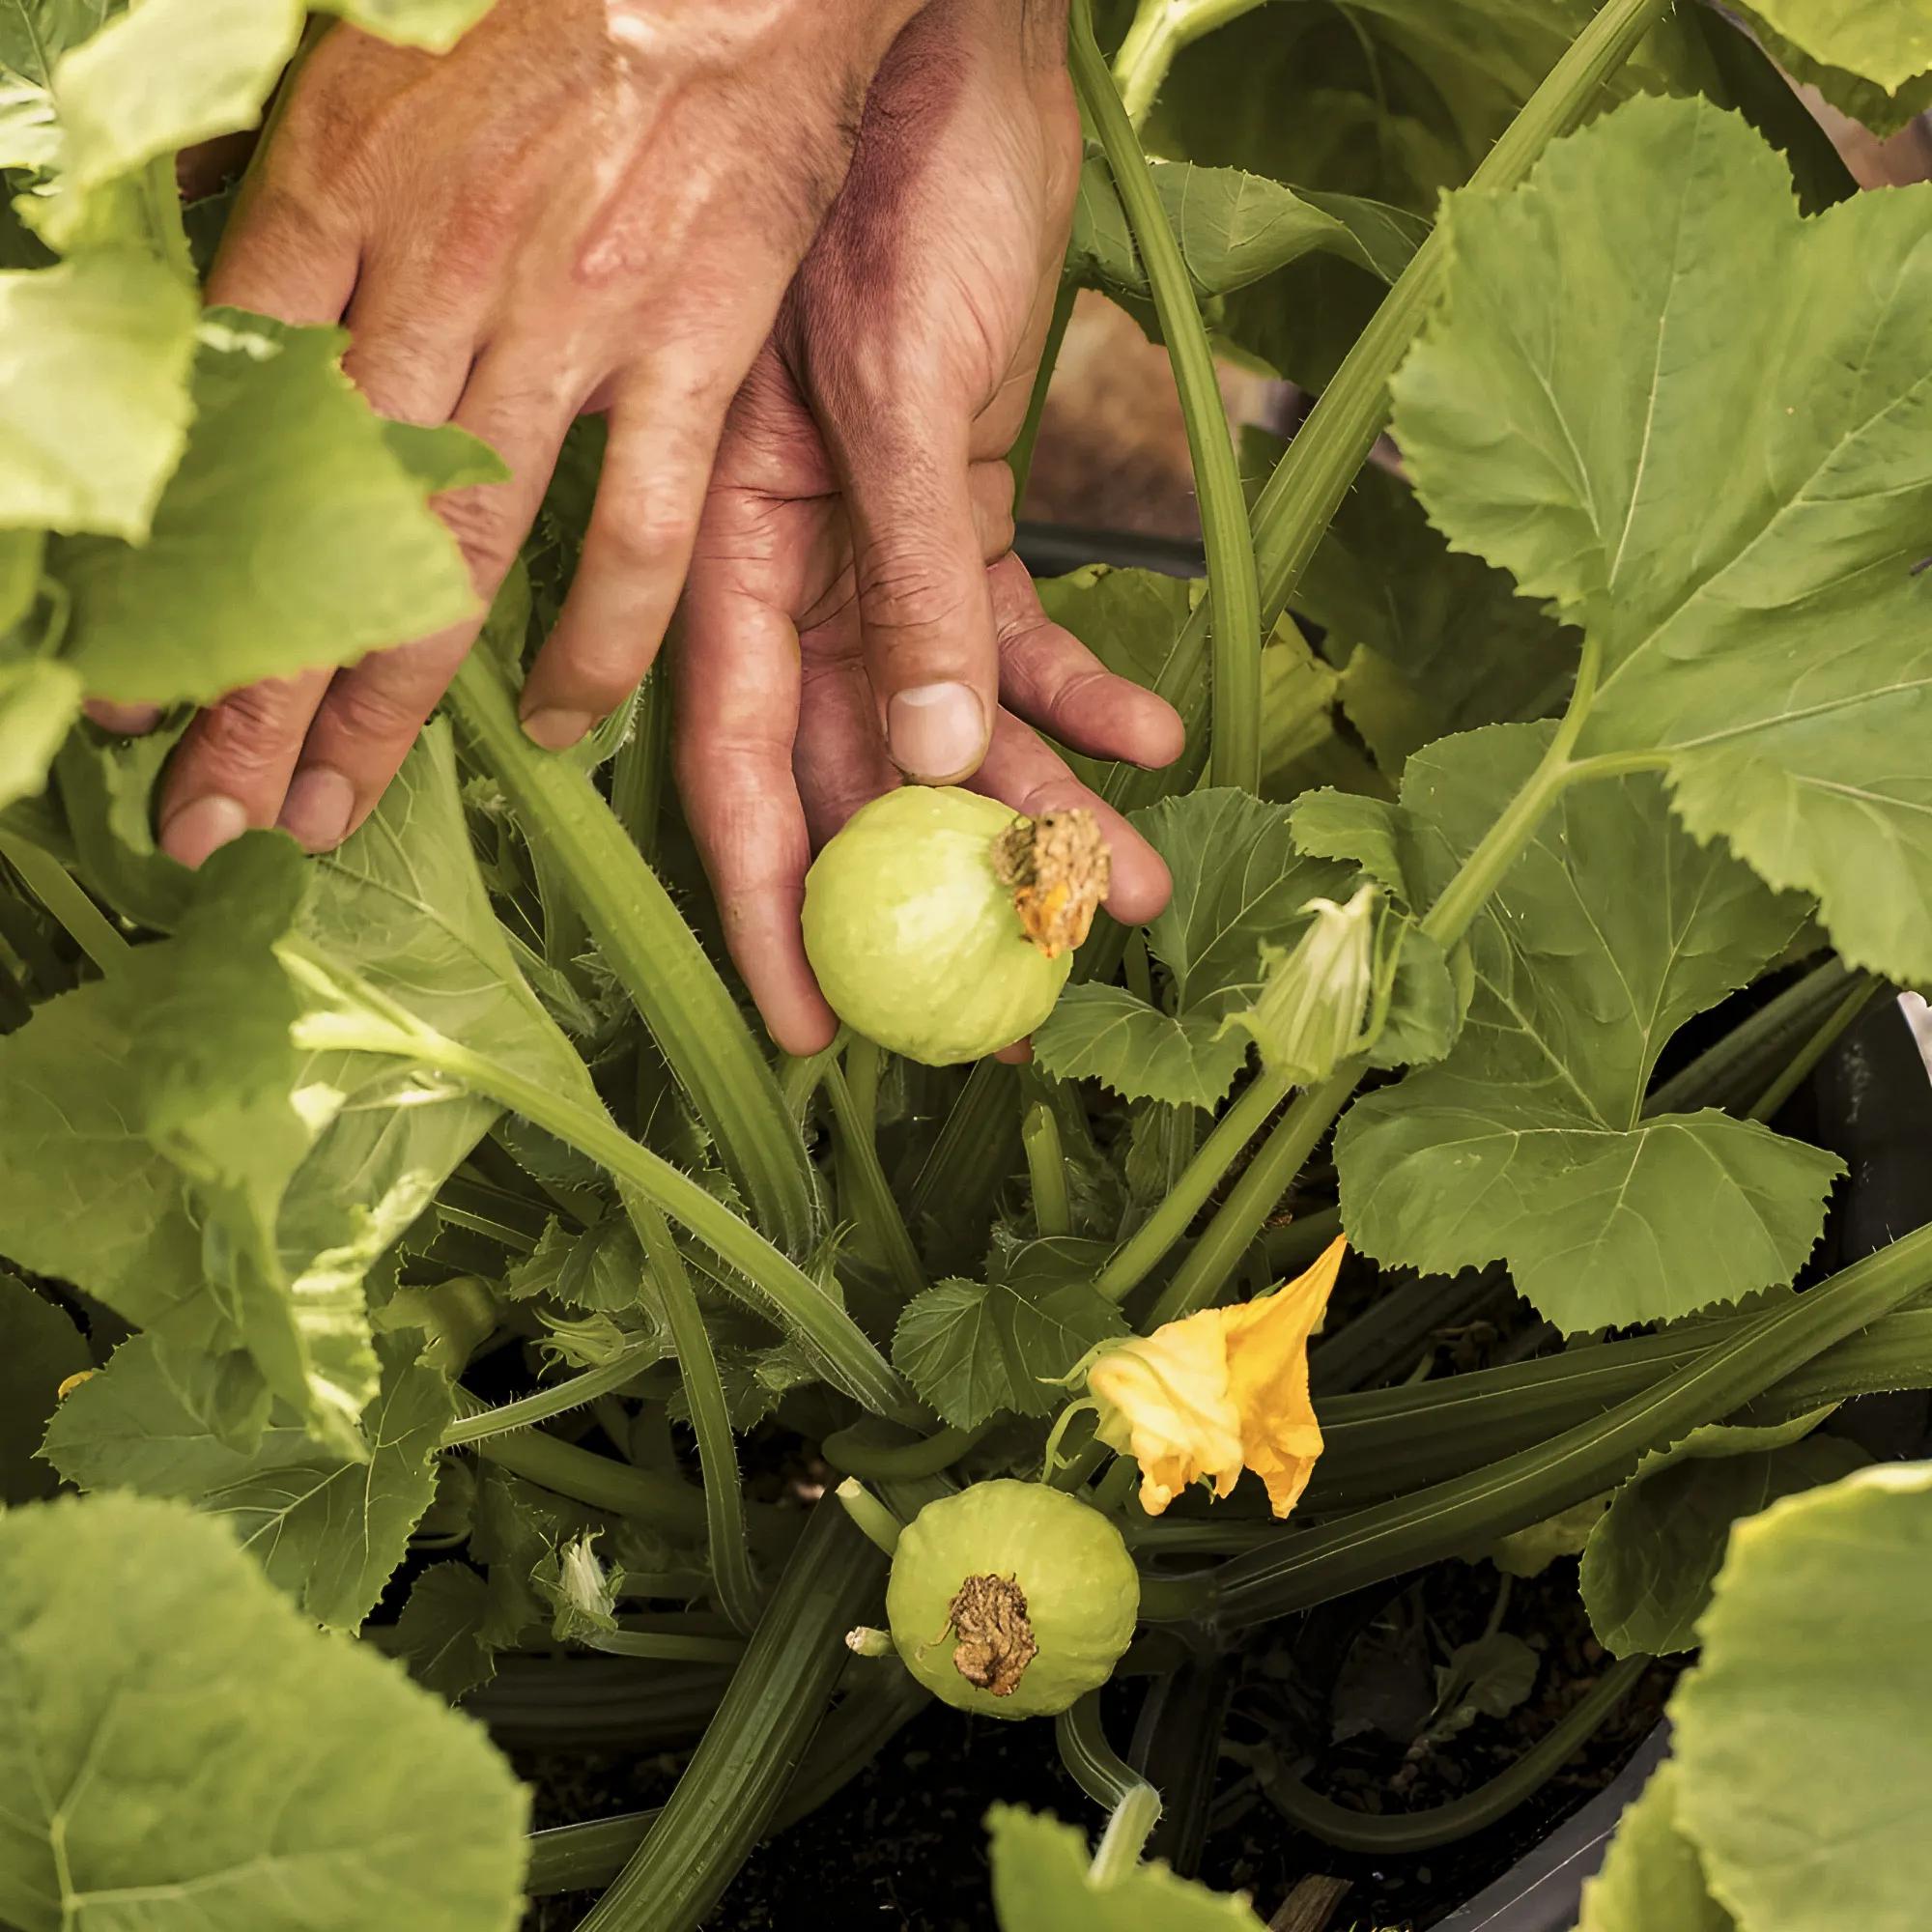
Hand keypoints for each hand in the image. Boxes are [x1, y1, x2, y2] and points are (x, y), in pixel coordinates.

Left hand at [136, 0, 919, 867]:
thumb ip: (295, 191)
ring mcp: (568, 325)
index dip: (180, 574)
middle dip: (255, 690)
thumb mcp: (367, 53)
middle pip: (323, 528)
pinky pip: (638, 529)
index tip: (136, 688)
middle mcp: (439, 273)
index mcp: (338, 185)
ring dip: (383, 703)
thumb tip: (222, 299)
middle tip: (202, 819)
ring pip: (456, 555)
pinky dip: (599, 640)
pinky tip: (560, 727)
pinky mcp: (686, 350)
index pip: (230, 428)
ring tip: (324, 816)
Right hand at [678, 0, 1184, 1054]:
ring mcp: (885, 550)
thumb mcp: (897, 381)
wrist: (965, 59)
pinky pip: (1022, 636)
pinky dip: (1087, 689)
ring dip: (1050, 810)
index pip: (736, 764)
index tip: (820, 1029)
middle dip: (941, 895)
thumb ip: (907, 572)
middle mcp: (800, 571)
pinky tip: (1152, 730)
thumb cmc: (905, 185)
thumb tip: (925, 755)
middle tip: (1021, 1004)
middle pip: (860, 774)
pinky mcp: (967, 514)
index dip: (774, 905)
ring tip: (1145, 890)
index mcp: (735, 547)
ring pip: (960, 723)